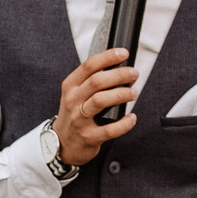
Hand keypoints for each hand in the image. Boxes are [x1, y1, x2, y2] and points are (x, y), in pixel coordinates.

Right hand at [53, 47, 139, 164]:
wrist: (63, 144)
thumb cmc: (74, 115)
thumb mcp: (75, 94)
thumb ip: (91, 81)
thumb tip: (119, 68)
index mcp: (70, 86)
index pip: (89, 66)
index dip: (108, 57)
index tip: (123, 54)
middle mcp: (73, 101)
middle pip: (97, 81)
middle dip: (119, 74)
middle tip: (133, 74)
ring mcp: (80, 119)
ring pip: (101, 101)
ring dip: (121, 94)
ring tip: (133, 93)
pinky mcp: (89, 137)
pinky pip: (110, 129)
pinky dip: (124, 123)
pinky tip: (131, 118)